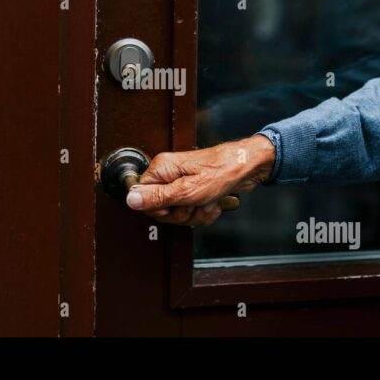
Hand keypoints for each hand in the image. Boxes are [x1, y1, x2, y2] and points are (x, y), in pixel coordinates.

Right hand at [126, 135, 275, 225]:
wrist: (248, 167)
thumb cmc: (222, 172)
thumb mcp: (186, 191)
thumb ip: (156, 197)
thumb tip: (130, 200)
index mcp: (162, 169)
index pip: (142, 197)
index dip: (159, 208)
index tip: (173, 206)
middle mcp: (170, 174)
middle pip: (161, 208)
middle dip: (181, 213)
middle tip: (193, 203)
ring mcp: (183, 182)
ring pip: (180, 212)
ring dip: (197, 212)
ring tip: (207, 200)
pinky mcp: (196, 190)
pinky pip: (194, 211)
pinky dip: (206, 211)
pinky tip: (214, 201)